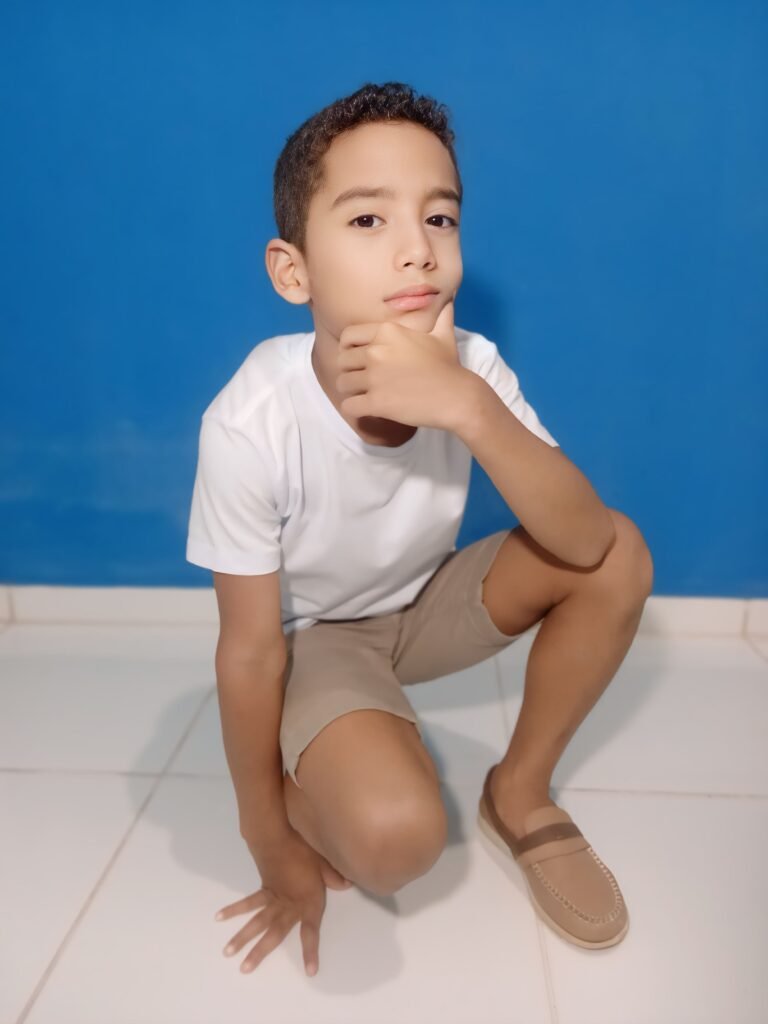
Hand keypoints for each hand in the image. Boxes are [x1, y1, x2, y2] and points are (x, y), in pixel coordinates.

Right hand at [214, 833, 352, 976]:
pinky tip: (219, 917)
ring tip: (228, 953)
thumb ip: (335, 876)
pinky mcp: (264, 888)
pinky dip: (234, 910)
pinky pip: (248, 903)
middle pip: (274, 933)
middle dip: (260, 952)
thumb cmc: (304, 848)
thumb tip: (348, 883)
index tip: (310, 972)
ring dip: (242, 937)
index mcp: (308, 902)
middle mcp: (288, 905)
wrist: (278, 835)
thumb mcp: (325, 862)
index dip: (311, 952)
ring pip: (256, 922)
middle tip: (244, 969)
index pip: (311, 931)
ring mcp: (273, 898)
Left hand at [336, 297, 472, 430]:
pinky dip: (354, 409)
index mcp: (387, 332)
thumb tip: (449, 296)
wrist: (457, 396)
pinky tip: (365, 410)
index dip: (348, 349)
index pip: (347, 336)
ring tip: (363, 395)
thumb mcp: (444, 334)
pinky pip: (348, 406)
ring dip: (351, 391)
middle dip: (350, 371)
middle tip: (362, 380)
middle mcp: (376, 351)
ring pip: (342, 383)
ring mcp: (375, 378)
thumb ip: (440, 315)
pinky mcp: (377, 402)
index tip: (357, 359)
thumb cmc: (449, 366)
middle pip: (342, 361)